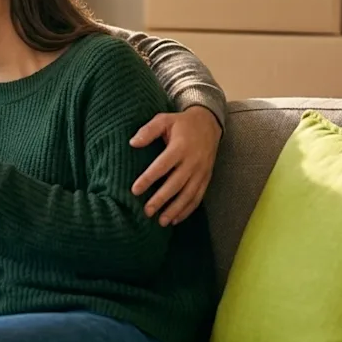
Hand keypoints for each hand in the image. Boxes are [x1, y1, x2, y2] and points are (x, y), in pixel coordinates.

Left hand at [130, 106, 221, 225]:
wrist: (209, 124)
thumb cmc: (181, 123)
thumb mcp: (164, 119)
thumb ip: (148, 131)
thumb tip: (132, 143)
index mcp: (180, 147)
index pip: (162, 166)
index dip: (148, 179)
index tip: (135, 190)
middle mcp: (193, 161)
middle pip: (176, 184)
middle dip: (161, 199)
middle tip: (146, 211)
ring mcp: (201, 171)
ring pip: (188, 194)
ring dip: (175, 209)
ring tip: (161, 221)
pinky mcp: (206, 178)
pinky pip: (198, 197)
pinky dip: (187, 210)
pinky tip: (175, 219)